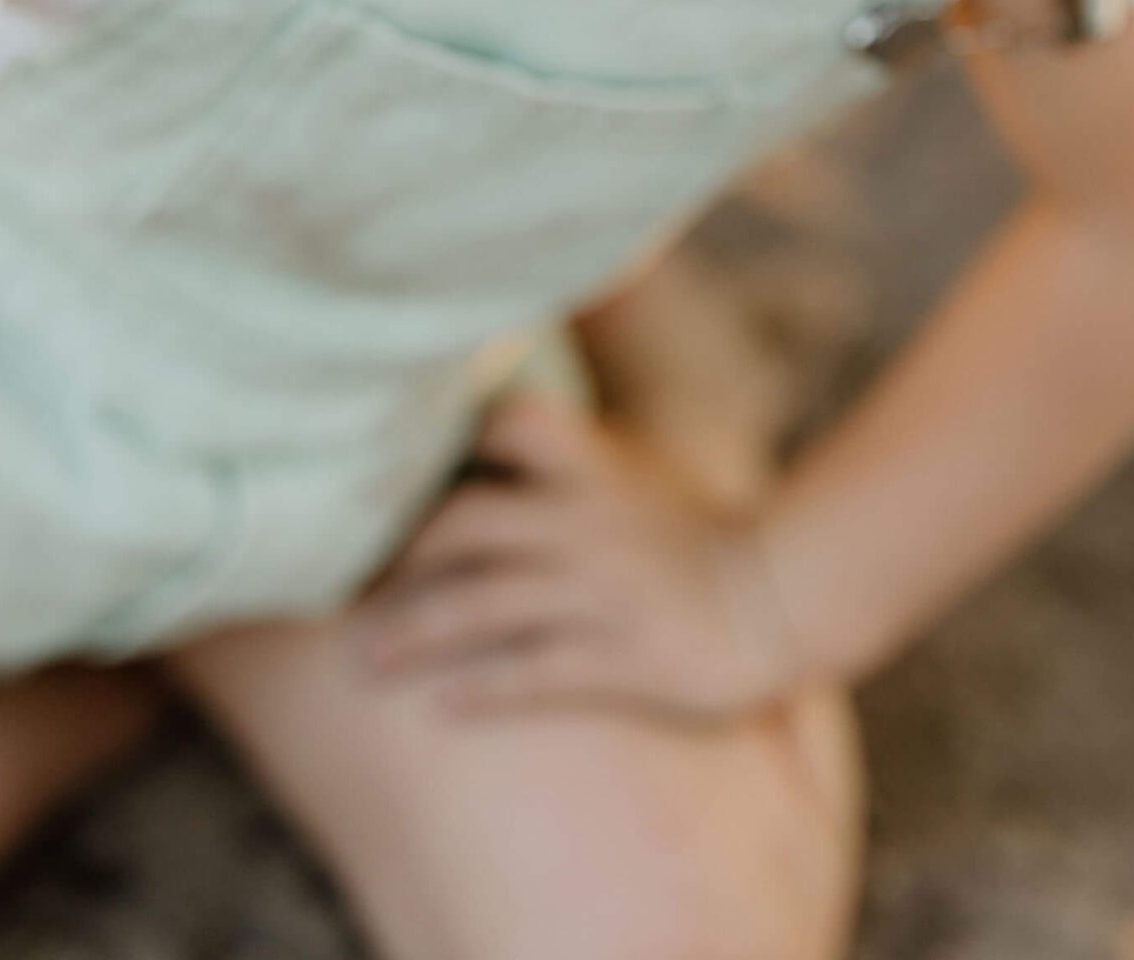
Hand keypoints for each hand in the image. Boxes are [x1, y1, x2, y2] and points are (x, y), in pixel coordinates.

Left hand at [353, 393, 803, 724]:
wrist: (785, 594)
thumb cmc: (699, 535)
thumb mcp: (637, 472)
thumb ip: (570, 457)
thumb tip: (497, 428)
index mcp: (595, 467)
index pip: (504, 425)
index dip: (439, 443)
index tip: (378, 472)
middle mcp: (587, 522)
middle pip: (467, 524)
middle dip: (400, 558)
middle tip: (348, 588)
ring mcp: (602, 592)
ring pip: (483, 607)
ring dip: (416, 634)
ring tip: (366, 661)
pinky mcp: (622, 659)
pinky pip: (533, 673)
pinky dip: (481, 689)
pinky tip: (441, 707)